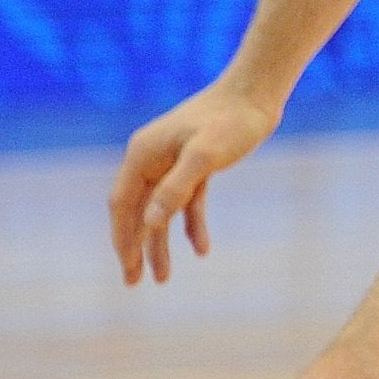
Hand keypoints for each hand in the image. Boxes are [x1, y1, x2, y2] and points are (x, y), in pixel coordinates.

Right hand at [109, 80, 280, 284]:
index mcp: (143, 155)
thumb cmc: (231, 121)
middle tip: (134, 283)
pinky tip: (201, 249)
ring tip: (163, 278)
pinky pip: (187, 202)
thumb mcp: (205, 156)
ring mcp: (172, 163)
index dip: (122, 238)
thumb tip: (151, 222)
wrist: (256, 96)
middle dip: (135, 248)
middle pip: (137, 212)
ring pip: (161, 211)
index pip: (123, 204)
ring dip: (161, 244)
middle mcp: (151, 159)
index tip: (127, 267)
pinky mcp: (195, 166)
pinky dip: (191, 225)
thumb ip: (177, 188)